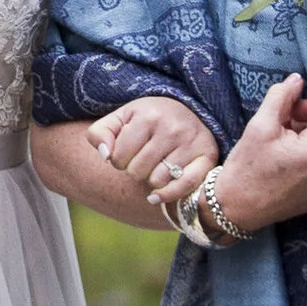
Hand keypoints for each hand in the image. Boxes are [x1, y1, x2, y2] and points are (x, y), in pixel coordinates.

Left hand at [90, 95, 217, 223]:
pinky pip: (185, 186)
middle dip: (134, 170)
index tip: (126, 152)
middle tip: (142, 159)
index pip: (117, 157)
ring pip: (158, 181)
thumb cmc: (148, 118)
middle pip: (137, 172)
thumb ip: (100, 133)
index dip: (117, 160)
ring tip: (156, 165)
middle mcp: (172, 128)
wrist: (187, 109)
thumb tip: (105, 156)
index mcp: (147, 116)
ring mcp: (191, 143)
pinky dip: (168, 195)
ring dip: (152, 180)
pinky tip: (156, 196)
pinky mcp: (207, 157)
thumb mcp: (120, 118)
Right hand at [215, 73, 306, 235]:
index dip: (306, 108)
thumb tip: (298, 79)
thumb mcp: (259, 125)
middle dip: (305, 127)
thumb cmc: (246, 166)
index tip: (287, 116)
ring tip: (281, 153)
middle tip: (279, 135)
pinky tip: (288, 169)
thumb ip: (281, 97)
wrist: (237, 208)